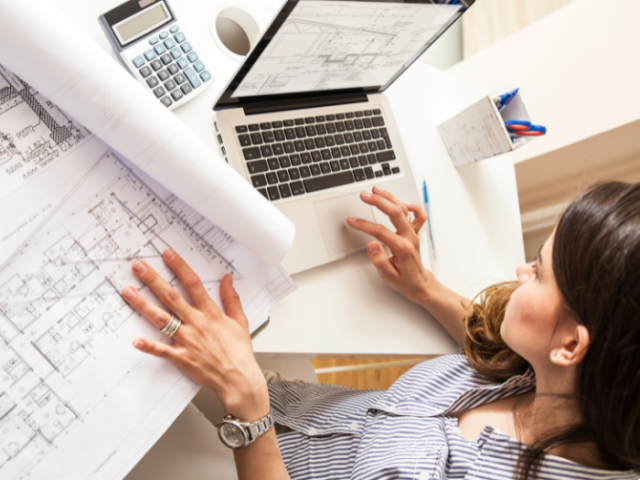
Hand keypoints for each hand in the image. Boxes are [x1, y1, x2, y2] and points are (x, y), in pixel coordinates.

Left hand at [120, 250, 268, 421]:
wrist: (238, 378)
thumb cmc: (239, 351)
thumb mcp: (239, 320)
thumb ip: (231, 298)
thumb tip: (227, 278)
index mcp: (210, 313)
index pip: (193, 284)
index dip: (179, 267)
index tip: (167, 254)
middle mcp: (196, 323)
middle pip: (171, 297)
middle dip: (153, 280)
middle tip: (138, 267)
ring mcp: (187, 340)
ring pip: (161, 319)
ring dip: (143, 305)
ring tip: (128, 292)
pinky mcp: (181, 357)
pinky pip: (161, 350)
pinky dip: (148, 346)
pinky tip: (135, 339)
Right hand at [346, 186, 432, 304]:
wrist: (419, 284)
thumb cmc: (404, 281)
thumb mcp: (388, 276)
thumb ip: (380, 260)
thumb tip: (372, 245)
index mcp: (402, 248)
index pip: (380, 231)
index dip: (364, 224)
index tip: (352, 220)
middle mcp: (409, 237)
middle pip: (395, 212)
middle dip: (378, 201)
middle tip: (364, 196)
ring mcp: (413, 233)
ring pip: (404, 209)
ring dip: (390, 198)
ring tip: (376, 190)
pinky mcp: (414, 232)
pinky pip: (418, 216)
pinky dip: (412, 206)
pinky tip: (402, 202)